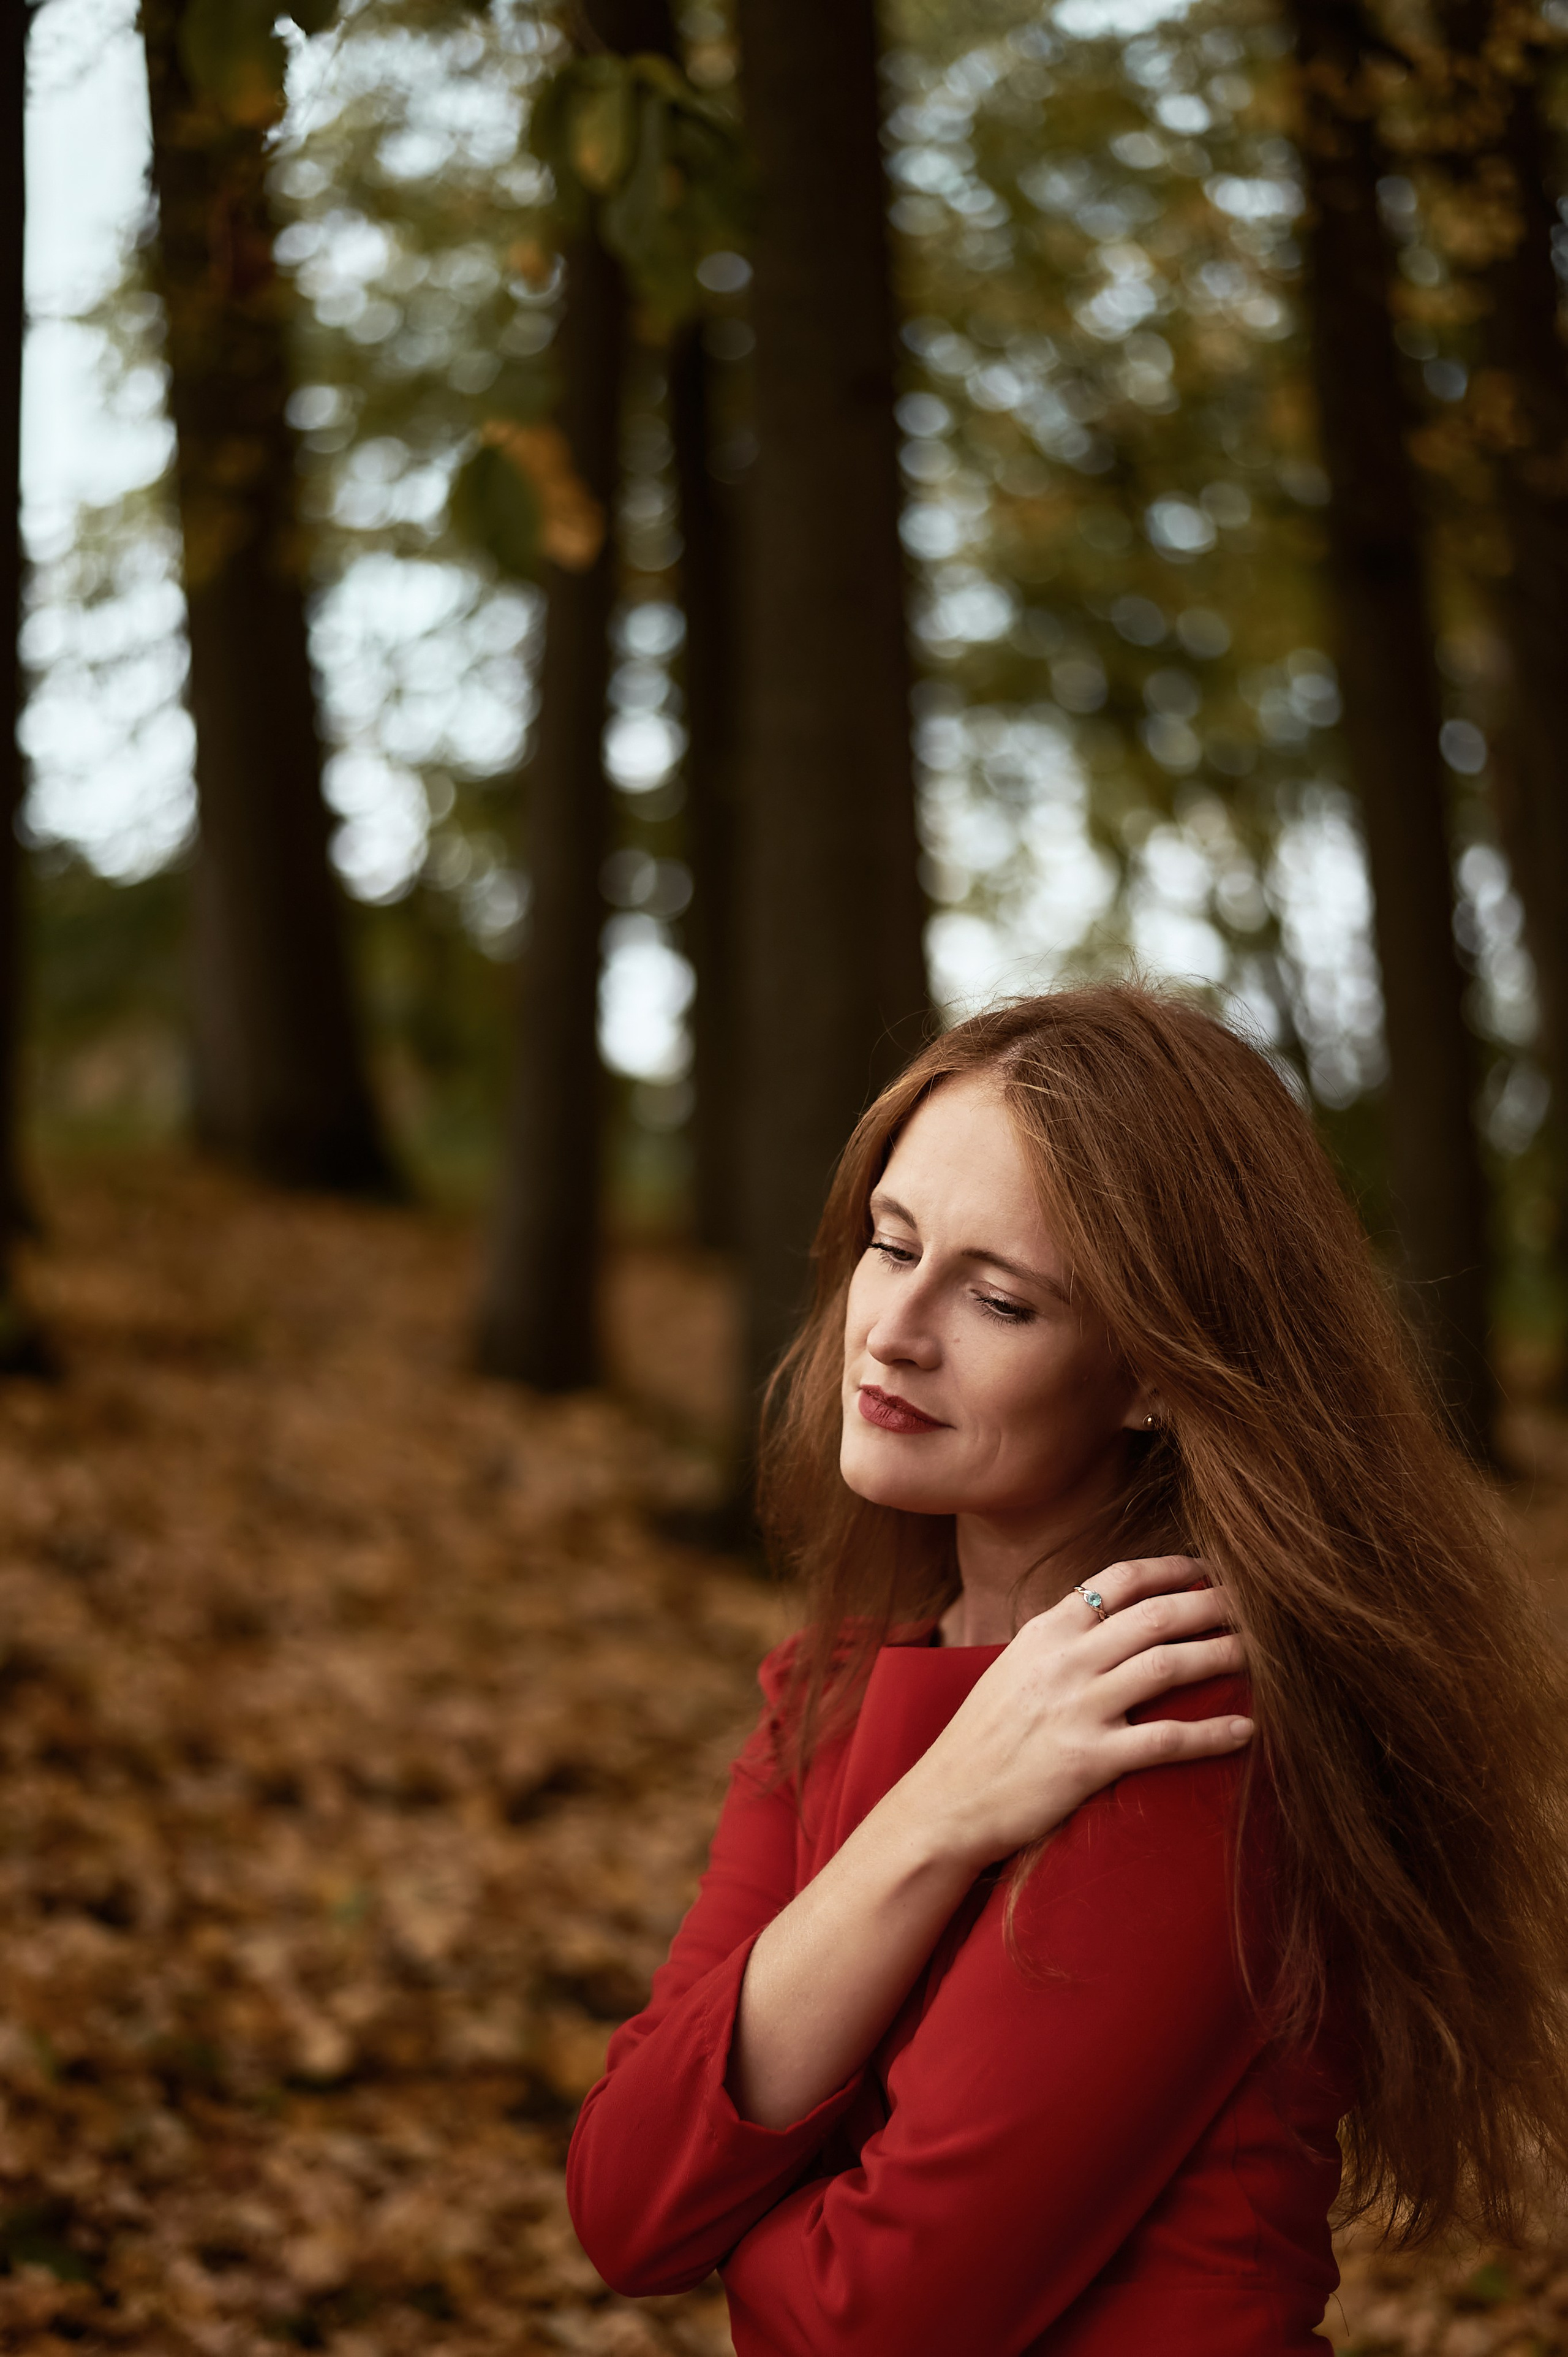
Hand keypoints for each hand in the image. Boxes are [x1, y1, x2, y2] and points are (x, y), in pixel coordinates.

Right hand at [894, 1555, 1251, 1871]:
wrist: (946, 1802)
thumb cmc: (982, 1739)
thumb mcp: (1013, 1670)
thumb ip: (1060, 1642)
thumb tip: (1106, 1620)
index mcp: (1045, 1632)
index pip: (1118, 1580)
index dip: (1171, 1569)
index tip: (1208, 1570)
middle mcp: (1064, 1661)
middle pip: (1155, 1616)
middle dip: (1212, 1605)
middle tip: (1256, 1604)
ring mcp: (1078, 1709)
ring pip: (1167, 1666)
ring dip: (1222, 1654)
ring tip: (1264, 1652)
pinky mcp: (1090, 1760)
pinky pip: (1166, 1740)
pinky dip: (1212, 1733)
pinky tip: (1247, 1730)